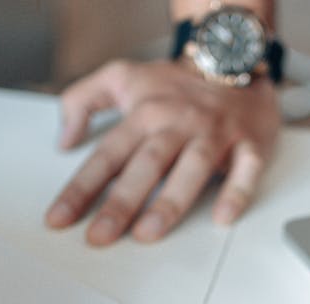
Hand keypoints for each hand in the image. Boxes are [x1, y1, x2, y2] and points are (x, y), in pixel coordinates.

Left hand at [46, 59, 280, 245]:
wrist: (234, 60)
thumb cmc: (177, 83)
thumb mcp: (121, 77)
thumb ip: (81, 100)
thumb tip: (64, 139)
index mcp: (145, 113)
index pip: (106, 156)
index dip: (81, 189)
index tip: (60, 218)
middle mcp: (178, 123)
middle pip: (145, 165)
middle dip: (120, 203)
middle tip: (100, 236)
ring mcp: (215, 134)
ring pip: (191, 168)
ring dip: (169, 202)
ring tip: (148, 233)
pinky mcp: (249, 143)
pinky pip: (245, 169)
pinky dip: (236, 192)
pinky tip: (222, 217)